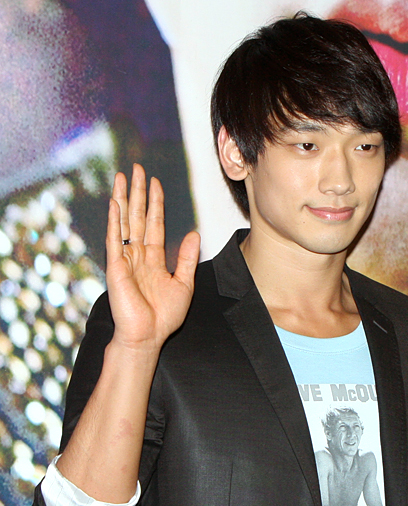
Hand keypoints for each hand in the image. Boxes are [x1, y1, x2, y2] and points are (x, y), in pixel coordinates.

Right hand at [106, 164, 199, 353]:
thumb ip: (187, 259)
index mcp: (154, 259)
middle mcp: (138, 255)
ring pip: (124, 222)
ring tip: (122, 177)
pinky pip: (115, 240)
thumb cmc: (164, 317)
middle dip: (137, 192)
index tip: (155, 183)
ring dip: (123, 199)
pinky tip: (114, 203)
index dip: (155, 203)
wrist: (148, 336)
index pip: (154, 224)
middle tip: (136, 169)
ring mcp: (125, 260)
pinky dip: (114, 221)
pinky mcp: (115, 268)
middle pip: (137, 216)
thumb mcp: (184, 284)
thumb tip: (195, 235)